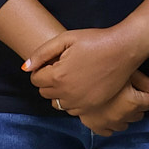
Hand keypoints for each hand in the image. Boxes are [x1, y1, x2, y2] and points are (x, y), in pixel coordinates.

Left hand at [24, 23, 148, 113]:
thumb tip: (25, 68)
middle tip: (64, 67)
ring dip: (60, 92)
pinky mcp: (92, 107)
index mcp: (57, 76)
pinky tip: (82, 85)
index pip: (35, 79)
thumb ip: (42, 53)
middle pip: (44, 92)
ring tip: (73, 76)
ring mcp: (80, 103)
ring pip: (57, 103)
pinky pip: (72, 109)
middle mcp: (66, 94)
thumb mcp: (66, 39)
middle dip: (49, 81)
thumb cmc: (95, 41)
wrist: (123, 50)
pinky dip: (73, 100)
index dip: (42, 69)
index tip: (54, 61)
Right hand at [76, 71, 148, 136]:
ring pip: (124, 123)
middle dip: (134, 104)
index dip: (143, 92)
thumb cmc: (105, 67)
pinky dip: (110, 122)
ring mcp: (106, 123)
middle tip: (125, 90)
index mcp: (132, 103)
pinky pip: (108, 130)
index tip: (133, 84)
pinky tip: (107, 110)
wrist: (75, 71)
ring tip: (116, 98)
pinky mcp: (93, 125)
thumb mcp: (129, 72)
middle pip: (137, 113)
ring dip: (123, 114)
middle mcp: (120, 117)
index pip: (148, 102)